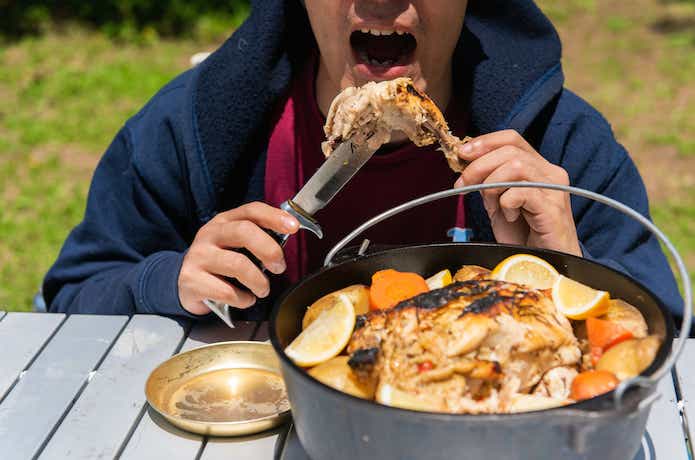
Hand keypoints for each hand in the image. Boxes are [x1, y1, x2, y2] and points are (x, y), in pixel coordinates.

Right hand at [178, 202, 299, 314]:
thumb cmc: (219, 263)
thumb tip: (287, 237)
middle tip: (279, 267)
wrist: (184, 283)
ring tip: (263, 289)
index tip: (294, 227)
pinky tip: (245, 299)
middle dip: (270, 250)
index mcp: (224, 221)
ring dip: (259, 281)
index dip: (274, 217)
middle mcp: (209, 234)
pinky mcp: (191, 280)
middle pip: (244, 231)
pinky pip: (227, 291)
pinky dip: (243, 299)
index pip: (251, 210)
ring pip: (238, 264)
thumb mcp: (234, 245)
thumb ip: (257, 238)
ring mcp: (198, 256)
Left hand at [454, 130, 580, 255]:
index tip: (462, 154)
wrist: (545, 264)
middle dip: (479, 166)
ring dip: (493, 185)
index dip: (485, 142)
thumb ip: (488, 183)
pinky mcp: (553, 208)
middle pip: (510, 151)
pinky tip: (509, 216)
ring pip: (516, 167)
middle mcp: (550, 173)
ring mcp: (554, 189)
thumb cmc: (524, 235)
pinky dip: (506, 203)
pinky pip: (521, 192)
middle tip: (463, 184)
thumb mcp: (499, 204)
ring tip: (492, 206)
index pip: (512, 139)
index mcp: (538, 167)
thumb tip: (467, 164)